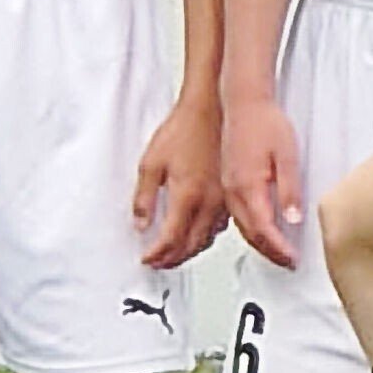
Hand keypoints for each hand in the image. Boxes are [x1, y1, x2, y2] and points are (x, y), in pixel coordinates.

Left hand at [131, 90, 224, 266]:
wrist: (209, 110)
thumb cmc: (183, 130)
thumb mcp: (151, 163)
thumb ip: (144, 198)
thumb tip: (141, 223)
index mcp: (186, 196)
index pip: (170, 239)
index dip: (157, 254)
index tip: (148, 258)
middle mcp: (208, 202)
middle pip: (192, 245)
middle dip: (174, 259)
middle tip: (160, 262)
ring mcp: (223, 199)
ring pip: (208, 238)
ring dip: (191, 250)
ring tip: (177, 254)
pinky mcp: (231, 192)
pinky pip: (221, 225)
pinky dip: (208, 236)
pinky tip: (200, 232)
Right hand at [224, 94, 307, 266]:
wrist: (244, 102)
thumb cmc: (265, 122)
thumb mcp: (287, 156)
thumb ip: (289, 190)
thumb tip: (293, 219)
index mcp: (248, 186)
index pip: (264, 229)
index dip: (279, 249)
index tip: (292, 259)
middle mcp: (233, 190)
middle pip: (250, 233)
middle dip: (270, 252)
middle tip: (288, 261)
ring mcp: (228, 187)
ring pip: (241, 225)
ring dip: (258, 242)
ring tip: (276, 252)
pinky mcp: (228, 181)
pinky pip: (236, 214)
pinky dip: (249, 228)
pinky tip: (259, 230)